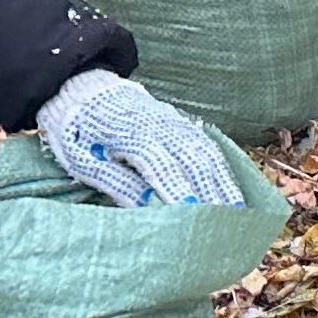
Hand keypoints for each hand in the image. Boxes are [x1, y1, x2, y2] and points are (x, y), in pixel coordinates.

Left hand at [35, 68, 245, 208]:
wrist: (83, 88)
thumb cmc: (78, 132)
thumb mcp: (86, 161)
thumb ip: (120, 184)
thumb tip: (150, 210)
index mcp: (135, 136)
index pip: (166, 170)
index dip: (183, 196)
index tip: (197, 226)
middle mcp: (162, 126)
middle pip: (197, 162)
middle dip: (215, 196)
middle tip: (229, 229)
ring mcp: (174, 122)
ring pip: (208, 153)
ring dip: (225, 184)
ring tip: (239, 214)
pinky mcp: (179, 122)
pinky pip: (207, 146)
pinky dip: (222, 169)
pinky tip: (228, 188)